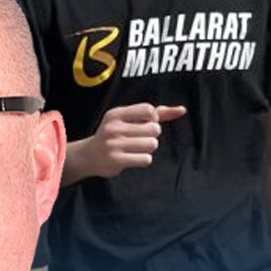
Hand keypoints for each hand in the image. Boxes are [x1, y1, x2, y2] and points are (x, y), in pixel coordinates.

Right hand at [69, 103, 185, 180]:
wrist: (88, 156)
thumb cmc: (115, 135)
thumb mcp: (130, 120)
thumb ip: (157, 114)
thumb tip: (182, 110)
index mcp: (115, 114)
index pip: (149, 110)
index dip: (153, 119)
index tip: (143, 124)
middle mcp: (113, 128)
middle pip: (154, 129)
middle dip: (152, 136)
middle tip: (139, 139)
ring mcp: (113, 144)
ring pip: (152, 144)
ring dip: (149, 148)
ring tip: (136, 149)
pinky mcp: (116, 160)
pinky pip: (146, 159)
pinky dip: (143, 160)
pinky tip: (132, 158)